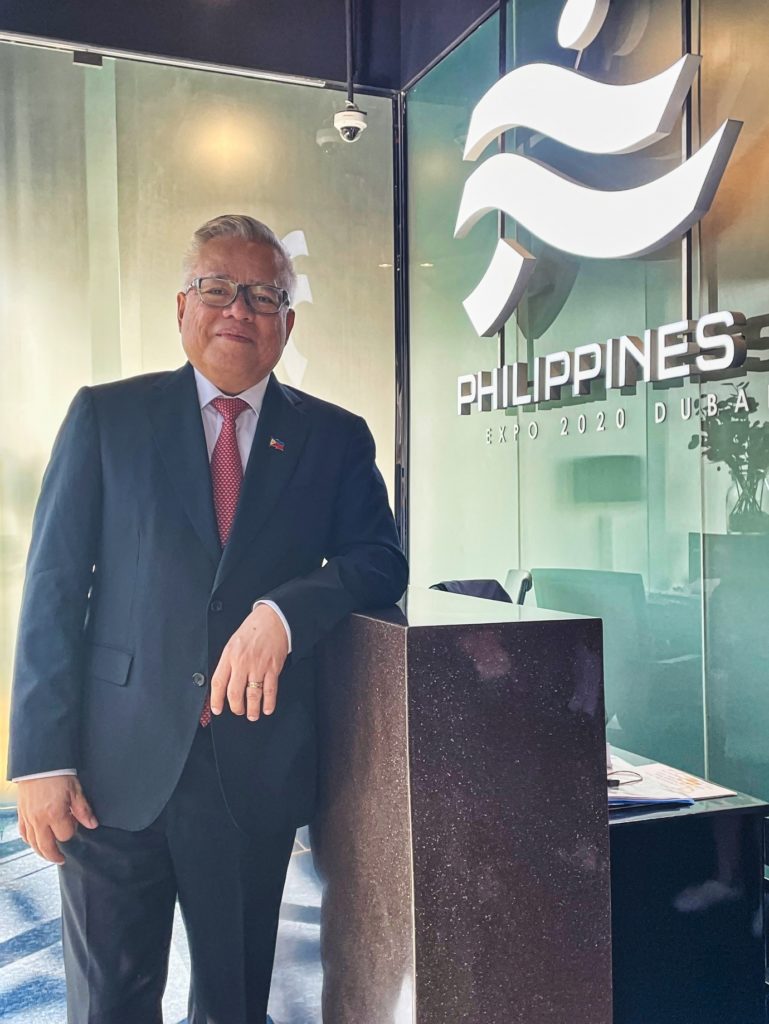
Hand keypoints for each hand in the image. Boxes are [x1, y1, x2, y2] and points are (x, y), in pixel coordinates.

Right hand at [17, 776, 97, 863]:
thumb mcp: (76, 790)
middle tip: (61, 859)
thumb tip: (92, 825)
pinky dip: (29, 841)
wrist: (39, 763)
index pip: (65, 835)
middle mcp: (39, 820)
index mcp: (54, 814)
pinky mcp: (21, 814)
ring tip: (49, 854)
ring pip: (32, 844)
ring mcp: (28, 818)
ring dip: (41, 852)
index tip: (74, 825)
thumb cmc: (58, 774)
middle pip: (46, 847)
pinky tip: (35, 841)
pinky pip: (24, 834)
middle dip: (54, 855)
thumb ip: (83, 810)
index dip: (72, 832)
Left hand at [210, 604, 288, 720]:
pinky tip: (267, 708)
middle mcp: (242, 662)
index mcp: (229, 655)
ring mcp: (258, 666)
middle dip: (235, 707)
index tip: (217, 709)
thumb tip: (225, 683)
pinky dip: (269, 703)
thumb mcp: (233, 643)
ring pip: (253, 695)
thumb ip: (228, 662)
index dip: (216, 699)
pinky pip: (269, 690)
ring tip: (252, 715)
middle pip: (234, 693)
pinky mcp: (273, 668)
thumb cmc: (253, 629)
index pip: (218, 682)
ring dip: (252, 709)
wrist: (273, 619)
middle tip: (238, 711)